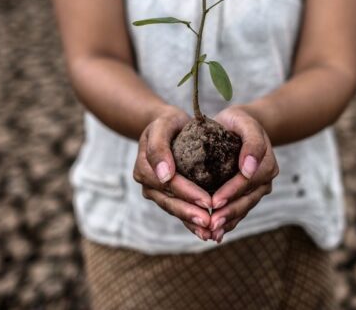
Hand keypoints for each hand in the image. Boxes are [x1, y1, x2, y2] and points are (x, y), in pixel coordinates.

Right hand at [133, 106, 214, 240]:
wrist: (169, 126)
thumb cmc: (168, 122)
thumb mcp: (163, 124)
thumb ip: (158, 146)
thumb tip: (163, 176)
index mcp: (144, 167)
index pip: (169, 184)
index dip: (188, 194)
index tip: (208, 201)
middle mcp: (148, 183)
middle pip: (170, 201)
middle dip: (190, 213)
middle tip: (210, 223)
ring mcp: (156, 192)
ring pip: (174, 209)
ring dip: (191, 222)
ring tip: (210, 232)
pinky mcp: (167, 196)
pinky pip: (179, 210)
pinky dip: (191, 222)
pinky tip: (205, 232)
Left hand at [208, 106, 278, 242]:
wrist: (240, 126)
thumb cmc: (239, 122)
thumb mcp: (245, 122)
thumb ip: (252, 142)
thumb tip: (249, 169)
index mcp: (266, 163)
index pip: (247, 181)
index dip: (231, 192)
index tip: (214, 202)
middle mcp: (265, 180)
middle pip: (246, 200)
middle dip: (228, 213)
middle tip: (211, 224)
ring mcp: (258, 190)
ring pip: (243, 209)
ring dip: (228, 222)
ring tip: (211, 233)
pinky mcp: (248, 195)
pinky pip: (239, 211)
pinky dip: (228, 223)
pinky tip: (215, 234)